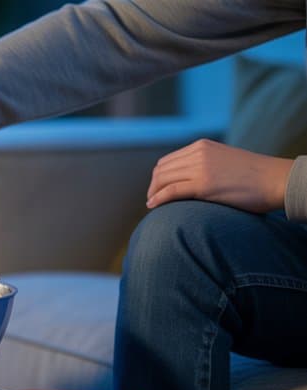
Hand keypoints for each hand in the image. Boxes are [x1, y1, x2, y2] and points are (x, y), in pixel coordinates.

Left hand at [147, 139, 293, 212]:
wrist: (275, 180)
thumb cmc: (254, 176)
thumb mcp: (224, 161)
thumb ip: (205, 165)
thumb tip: (188, 180)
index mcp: (201, 146)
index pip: (168, 160)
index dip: (158, 177)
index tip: (156, 190)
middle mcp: (198, 153)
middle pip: (162, 170)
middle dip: (153, 186)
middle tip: (151, 200)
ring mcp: (200, 167)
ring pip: (163, 179)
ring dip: (153, 193)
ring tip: (152, 204)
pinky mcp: (203, 184)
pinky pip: (171, 191)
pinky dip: (158, 198)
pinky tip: (153, 206)